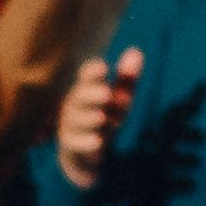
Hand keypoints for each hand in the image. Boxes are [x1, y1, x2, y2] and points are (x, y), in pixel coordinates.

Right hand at [54, 45, 142, 179]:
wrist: (85, 154)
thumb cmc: (104, 119)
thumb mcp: (118, 100)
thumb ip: (126, 79)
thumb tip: (136, 51)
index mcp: (86, 89)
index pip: (87, 76)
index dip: (93, 72)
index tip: (103, 68)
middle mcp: (75, 105)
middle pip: (80, 97)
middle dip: (91, 95)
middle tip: (107, 94)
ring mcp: (69, 125)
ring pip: (76, 120)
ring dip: (88, 118)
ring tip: (102, 117)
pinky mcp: (69, 145)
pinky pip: (74, 143)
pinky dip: (85, 142)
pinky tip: (98, 142)